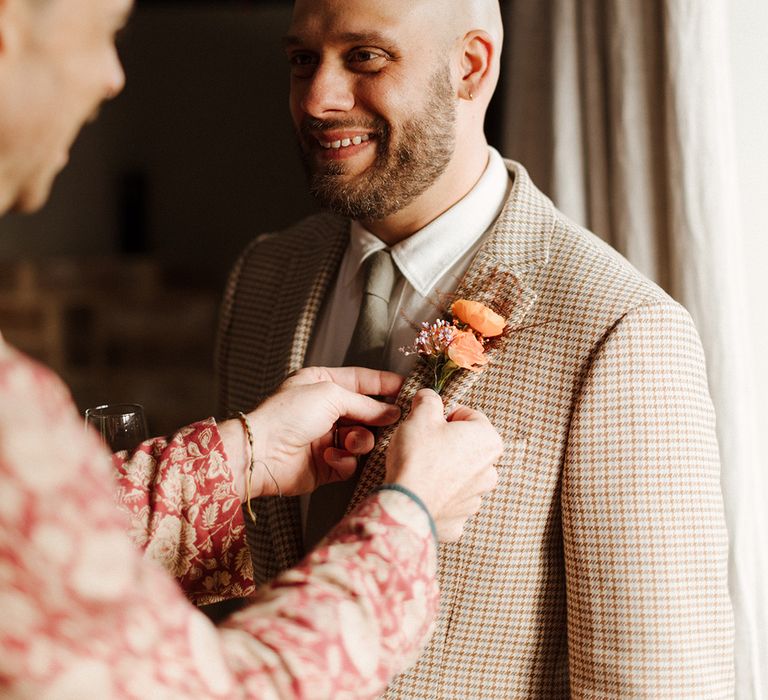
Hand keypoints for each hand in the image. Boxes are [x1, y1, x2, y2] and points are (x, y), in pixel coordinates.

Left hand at [221, 367, 402, 499]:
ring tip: (348, 441)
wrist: (262, 453)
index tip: (409, 388)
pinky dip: (344, 459)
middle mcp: (326, 409)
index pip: (362, 380)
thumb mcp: (331, 395)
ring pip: (363, 438)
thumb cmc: (289, 414)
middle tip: (395, 422)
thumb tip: (394, 413)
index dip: (386, 384)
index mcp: (322, 383)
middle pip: (367, 412)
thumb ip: (366, 404)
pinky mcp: (327, 464)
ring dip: (359, 440)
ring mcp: (327, 437)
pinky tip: (329, 457)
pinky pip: (351, 462)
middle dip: (378, 418)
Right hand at [385, 389, 501, 541]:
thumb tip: (429, 397)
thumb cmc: (418, 458)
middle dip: (447, 443)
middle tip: (423, 444)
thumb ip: (429, 400)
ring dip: (445, 470)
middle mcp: (490, 470)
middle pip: (467, 446)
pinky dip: (439, 495)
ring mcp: (477, 497)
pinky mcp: (460, 518)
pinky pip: (451, 501)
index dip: (446, 415)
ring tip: (421, 469)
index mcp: (488, 440)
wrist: (406, 505)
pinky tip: (423, 491)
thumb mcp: (420, 415)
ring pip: (461, 474)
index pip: (470, 416)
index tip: (430, 422)